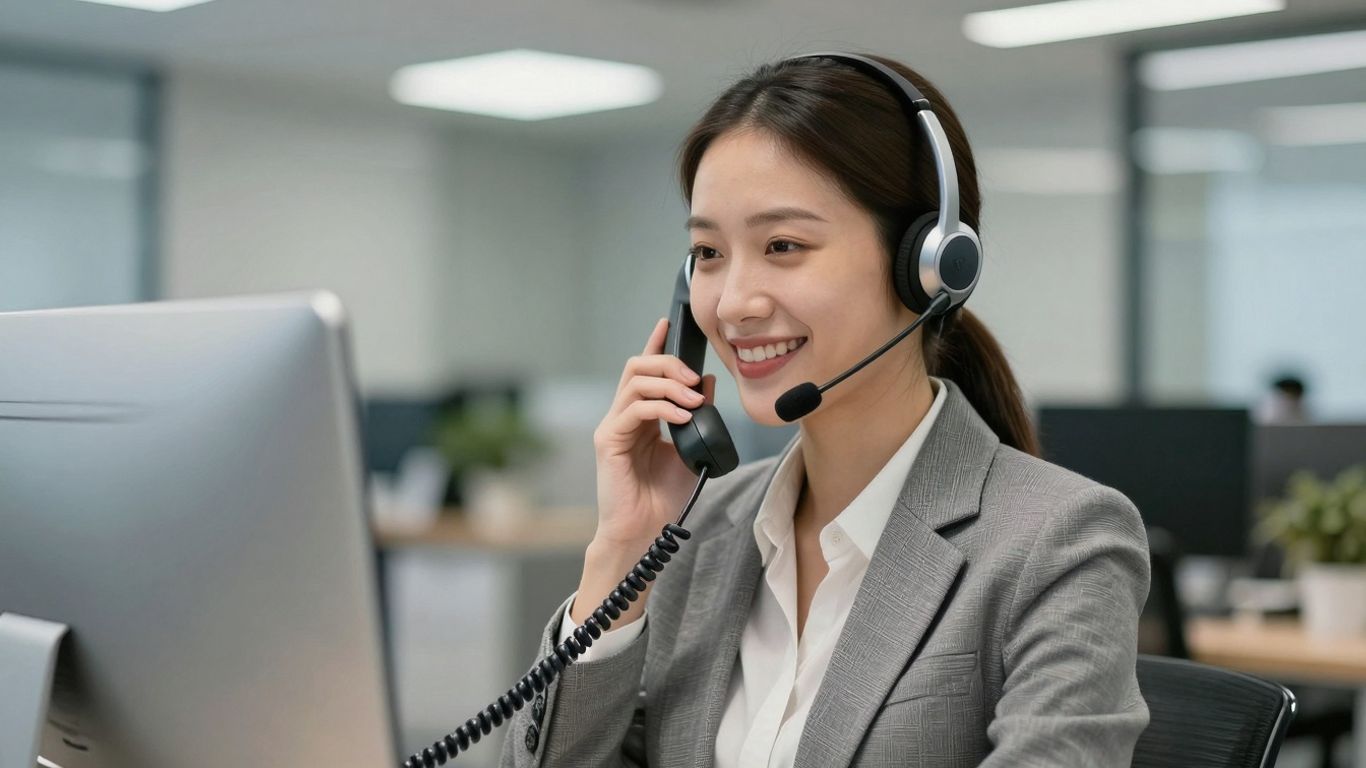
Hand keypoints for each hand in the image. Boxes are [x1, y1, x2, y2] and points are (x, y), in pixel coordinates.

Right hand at [591, 317, 716, 551]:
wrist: (646, 531)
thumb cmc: (663, 496)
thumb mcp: (690, 448)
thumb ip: (697, 415)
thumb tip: (707, 383)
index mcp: (641, 415)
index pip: (645, 370)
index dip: (655, 343)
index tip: (669, 322)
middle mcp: (623, 415)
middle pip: (638, 366)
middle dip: (668, 363)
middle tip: (694, 378)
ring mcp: (613, 426)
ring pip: (635, 382)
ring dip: (669, 384)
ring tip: (693, 400)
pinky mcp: (608, 440)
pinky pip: (634, 409)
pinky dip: (661, 407)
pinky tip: (680, 417)